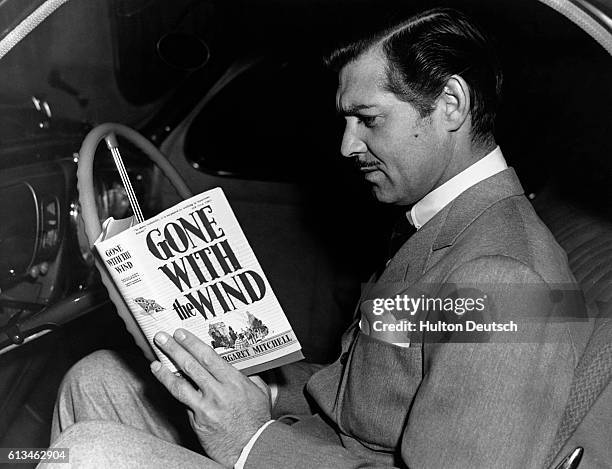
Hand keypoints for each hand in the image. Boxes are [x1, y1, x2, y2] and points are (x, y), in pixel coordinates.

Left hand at [150, 328, 271, 467]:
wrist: (251, 447)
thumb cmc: (257, 419)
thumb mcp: (259, 391)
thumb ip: (247, 375)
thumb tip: (237, 362)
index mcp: (234, 381)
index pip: (208, 357)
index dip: (192, 344)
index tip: (181, 333)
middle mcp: (218, 393)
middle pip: (190, 367)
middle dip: (174, 350)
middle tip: (161, 338)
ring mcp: (205, 408)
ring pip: (179, 386)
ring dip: (164, 372)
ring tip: (154, 362)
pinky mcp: (197, 422)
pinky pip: (184, 404)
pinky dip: (175, 392)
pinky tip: (166, 384)